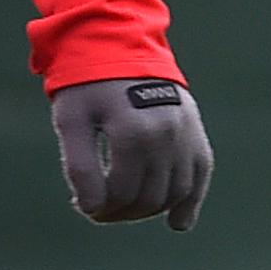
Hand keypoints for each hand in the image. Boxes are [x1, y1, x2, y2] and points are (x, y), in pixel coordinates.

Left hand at [51, 77, 212, 229]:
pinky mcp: (196, 134)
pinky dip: (189, 202)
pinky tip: (177, 223)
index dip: (99, 208)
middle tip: (98, 210)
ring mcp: (186, 136)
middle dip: (121, 212)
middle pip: (148, 198)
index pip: (121, 193)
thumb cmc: (87, 85)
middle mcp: (166, 137)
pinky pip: (199, 177)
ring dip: (149, 210)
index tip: (80, 206)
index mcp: (132, 132)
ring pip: (174, 193)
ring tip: (123, 208)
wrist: (118, 46)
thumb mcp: (71, 120)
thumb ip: (79, 165)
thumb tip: (91, 209)